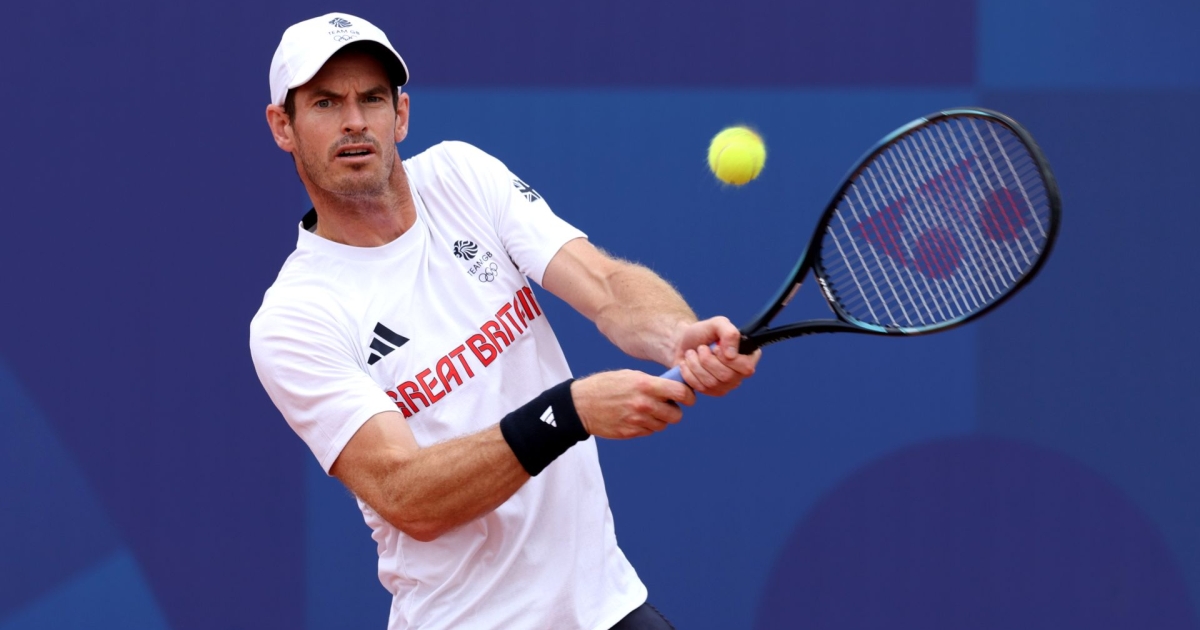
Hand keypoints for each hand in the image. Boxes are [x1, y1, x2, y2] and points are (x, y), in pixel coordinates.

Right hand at [571, 370, 695, 438]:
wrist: (581, 405)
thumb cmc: (606, 385)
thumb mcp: (630, 376)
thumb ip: (652, 382)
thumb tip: (674, 388)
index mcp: (645, 385)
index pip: (680, 393)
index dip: (688, 396)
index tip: (688, 397)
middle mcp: (644, 404)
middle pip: (676, 415)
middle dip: (675, 410)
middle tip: (668, 405)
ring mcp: (637, 420)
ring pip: (663, 425)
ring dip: (661, 419)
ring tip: (648, 410)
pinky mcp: (630, 432)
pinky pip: (650, 431)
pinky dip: (648, 426)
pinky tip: (637, 417)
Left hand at [672, 316, 760, 395]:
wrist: (682, 342)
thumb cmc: (703, 333)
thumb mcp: (717, 324)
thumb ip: (729, 333)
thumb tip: (731, 355)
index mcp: (748, 356)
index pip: (746, 367)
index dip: (727, 358)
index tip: (715, 347)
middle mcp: (740, 373)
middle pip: (727, 376)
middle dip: (707, 359)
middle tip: (701, 348)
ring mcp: (726, 385)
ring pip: (712, 383)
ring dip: (696, 364)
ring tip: (692, 354)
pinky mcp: (711, 392)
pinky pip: (700, 388)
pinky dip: (689, 373)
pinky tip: (687, 364)